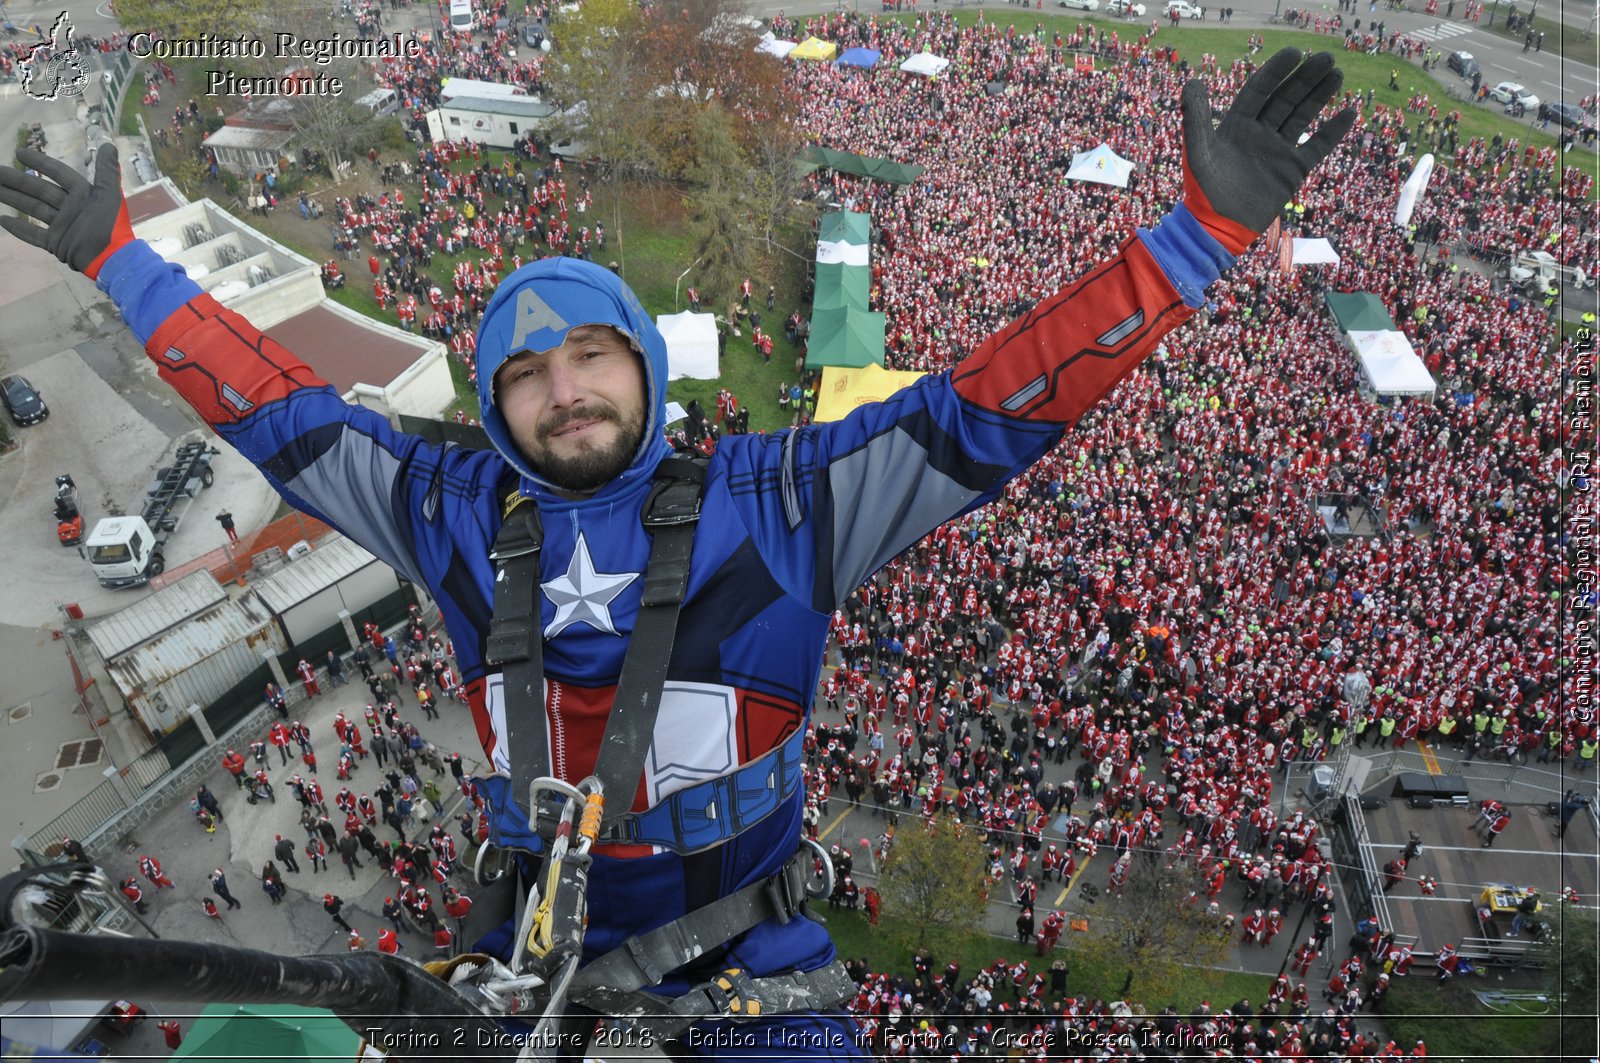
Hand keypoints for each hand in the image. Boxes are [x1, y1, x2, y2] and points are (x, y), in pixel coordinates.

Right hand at [0, 143, 134, 277]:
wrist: (111, 257)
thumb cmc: (111, 224)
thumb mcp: (110, 195)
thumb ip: (107, 170)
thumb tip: (107, 144)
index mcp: (81, 194)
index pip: (57, 173)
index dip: (40, 162)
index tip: (18, 152)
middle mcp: (69, 208)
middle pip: (38, 189)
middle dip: (16, 180)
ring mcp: (61, 226)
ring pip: (32, 208)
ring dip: (12, 198)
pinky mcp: (56, 243)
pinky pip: (33, 235)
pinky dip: (19, 229)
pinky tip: (2, 220)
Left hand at [1181, 49, 1356, 254]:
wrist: (1218, 229)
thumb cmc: (1203, 191)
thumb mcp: (1198, 152)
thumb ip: (1196, 119)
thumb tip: (1193, 82)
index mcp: (1237, 125)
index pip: (1260, 90)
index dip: (1276, 71)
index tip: (1295, 52)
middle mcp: (1259, 133)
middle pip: (1285, 98)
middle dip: (1305, 78)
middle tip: (1327, 57)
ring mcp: (1277, 151)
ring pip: (1302, 116)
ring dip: (1319, 95)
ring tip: (1338, 74)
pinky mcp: (1293, 171)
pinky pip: (1318, 146)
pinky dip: (1333, 131)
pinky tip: (1350, 112)